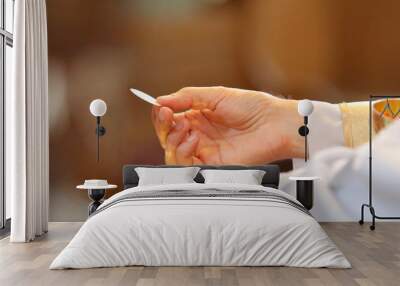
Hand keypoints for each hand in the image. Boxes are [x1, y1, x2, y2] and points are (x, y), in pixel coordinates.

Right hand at [152, 86, 303, 164]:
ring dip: (172, 140)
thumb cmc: (252, 107)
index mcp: (198, 117)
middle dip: (163, 127)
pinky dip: (183, 152)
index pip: (169, 120)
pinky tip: (193, 139)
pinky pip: (187, 166)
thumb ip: (187, 97)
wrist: (274, 123)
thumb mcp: (216, 94)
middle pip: (167, 138)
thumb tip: (160, 100)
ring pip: (172, 154)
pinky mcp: (212, 165)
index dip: (160, 115)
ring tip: (185, 127)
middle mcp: (198, 135)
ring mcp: (205, 151)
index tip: (160, 107)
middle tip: (169, 116)